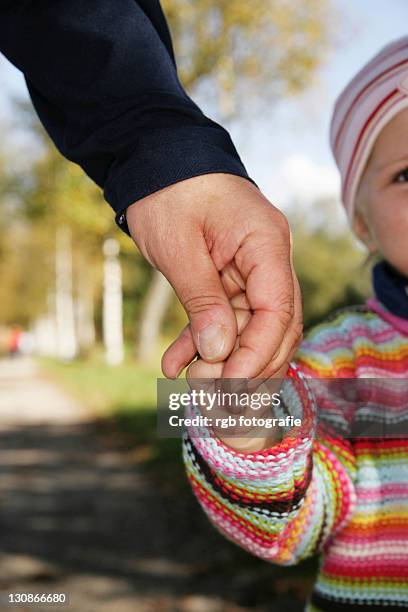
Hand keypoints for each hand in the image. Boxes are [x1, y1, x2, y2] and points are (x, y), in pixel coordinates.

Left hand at [126, 173, 302, 377]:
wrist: (156, 162)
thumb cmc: (168, 192)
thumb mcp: (179, 247)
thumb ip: (202, 300)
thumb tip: (220, 353)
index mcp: (266, 243)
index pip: (279, 310)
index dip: (257, 353)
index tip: (228, 383)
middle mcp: (267, 259)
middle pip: (274, 326)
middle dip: (246, 366)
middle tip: (215, 399)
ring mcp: (250, 269)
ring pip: (248, 329)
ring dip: (223, 361)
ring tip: (193, 388)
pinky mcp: (229, 278)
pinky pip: (222, 317)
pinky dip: (201, 342)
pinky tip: (175, 364)